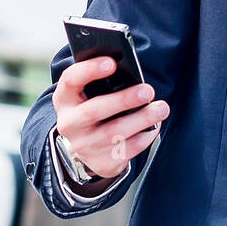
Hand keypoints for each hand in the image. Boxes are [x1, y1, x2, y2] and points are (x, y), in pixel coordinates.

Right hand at [53, 56, 169, 181]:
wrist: (84, 148)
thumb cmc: (92, 109)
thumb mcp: (88, 94)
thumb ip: (103, 82)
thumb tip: (131, 70)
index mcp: (65, 99)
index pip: (70, 80)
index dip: (89, 70)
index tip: (112, 63)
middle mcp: (70, 124)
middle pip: (94, 111)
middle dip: (123, 100)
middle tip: (148, 91)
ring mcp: (84, 146)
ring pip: (114, 133)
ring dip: (142, 119)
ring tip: (161, 108)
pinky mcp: (102, 162)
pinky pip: (127, 149)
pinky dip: (145, 136)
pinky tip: (154, 126)